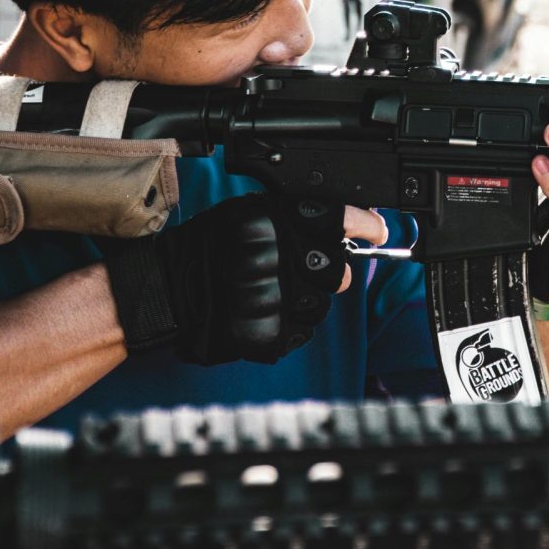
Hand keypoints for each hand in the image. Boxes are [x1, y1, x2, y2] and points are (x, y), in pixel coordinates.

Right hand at [104, 195, 385, 364]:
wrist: (169, 289)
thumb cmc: (208, 247)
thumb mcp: (252, 212)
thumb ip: (299, 217)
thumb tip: (353, 222)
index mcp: (277, 222)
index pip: (338, 219)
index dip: (365, 225)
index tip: (378, 230)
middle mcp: (280, 259)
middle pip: (338, 272)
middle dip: (328, 274)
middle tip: (304, 271)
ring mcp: (275, 300)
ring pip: (320, 307)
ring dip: (305, 301)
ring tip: (273, 291)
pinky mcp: (269, 335)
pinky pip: (299, 333)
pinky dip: (286, 325)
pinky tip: (263, 310)